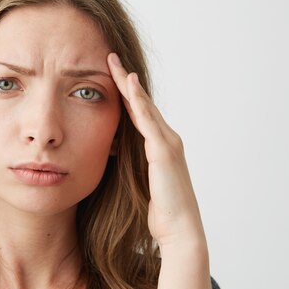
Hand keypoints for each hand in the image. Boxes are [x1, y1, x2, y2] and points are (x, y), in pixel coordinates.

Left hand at [107, 53, 205, 249]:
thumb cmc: (160, 212)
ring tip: (114, 63)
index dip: (125, 94)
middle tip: (110, 58)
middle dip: (125, 80)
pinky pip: (148, 120)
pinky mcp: (164, 151)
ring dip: (129, 84)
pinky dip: (138, 101)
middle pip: (141, 104)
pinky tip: (128, 85)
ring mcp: (167, 143)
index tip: (109, 76)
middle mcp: (166, 140)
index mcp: (159, 147)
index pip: (138, 114)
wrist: (180, 231)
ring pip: (144, 107)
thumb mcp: (140, 182)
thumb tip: (113, 154)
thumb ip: (131, 165)